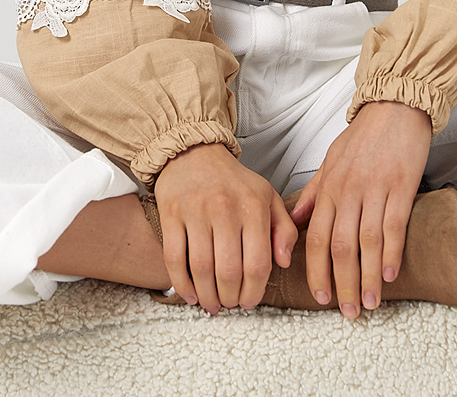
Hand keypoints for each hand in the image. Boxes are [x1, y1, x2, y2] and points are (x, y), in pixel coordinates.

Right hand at [154, 142, 297, 313]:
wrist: (195, 152)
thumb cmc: (233, 181)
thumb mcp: (268, 197)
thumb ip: (285, 229)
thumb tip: (284, 262)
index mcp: (253, 206)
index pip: (258, 264)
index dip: (253, 292)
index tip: (249, 303)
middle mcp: (225, 208)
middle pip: (228, 271)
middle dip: (229, 298)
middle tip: (229, 304)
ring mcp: (196, 210)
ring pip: (201, 268)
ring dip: (206, 295)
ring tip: (211, 303)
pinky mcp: (171, 212)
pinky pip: (174, 257)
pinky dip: (181, 283)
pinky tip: (189, 294)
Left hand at [288, 100, 431, 318]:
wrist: (393, 109)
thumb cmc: (362, 137)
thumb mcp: (330, 162)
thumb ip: (314, 194)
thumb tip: (296, 222)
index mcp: (329, 187)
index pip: (316, 236)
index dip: (316, 269)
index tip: (320, 296)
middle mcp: (348, 191)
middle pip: (340, 245)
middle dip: (342, 283)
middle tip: (347, 312)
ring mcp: (374, 189)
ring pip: (367, 242)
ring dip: (368, 277)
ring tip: (370, 304)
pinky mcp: (400, 186)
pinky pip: (393, 225)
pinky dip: (391, 253)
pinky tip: (390, 275)